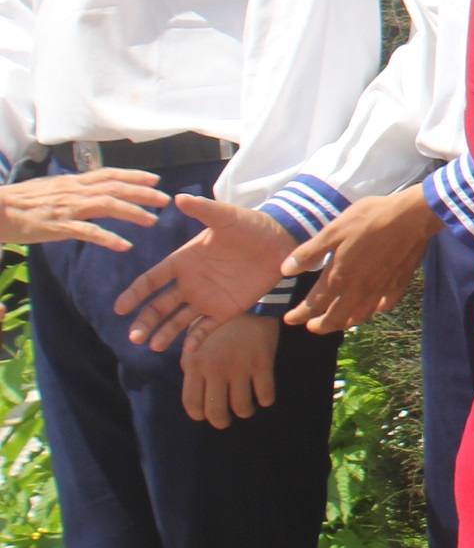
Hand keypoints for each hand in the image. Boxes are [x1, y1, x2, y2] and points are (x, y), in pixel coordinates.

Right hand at [0, 168, 167, 250]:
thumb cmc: (21, 201)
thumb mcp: (51, 188)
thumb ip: (73, 189)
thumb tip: (90, 188)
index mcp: (73, 182)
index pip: (110, 174)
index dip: (134, 175)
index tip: (156, 178)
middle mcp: (75, 191)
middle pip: (116, 187)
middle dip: (143, 193)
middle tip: (165, 200)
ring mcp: (68, 208)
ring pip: (108, 205)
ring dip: (133, 212)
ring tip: (152, 221)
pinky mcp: (59, 226)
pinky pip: (88, 232)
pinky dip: (108, 238)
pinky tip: (124, 245)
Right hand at [115, 196, 295, 351]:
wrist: (280, 242)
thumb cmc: (251, 226)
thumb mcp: (226, 217)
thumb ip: (203, 210)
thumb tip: (178, 197)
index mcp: (184, 261)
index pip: (151, 280)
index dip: (135, 293)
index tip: (119, 308)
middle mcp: (189, 282)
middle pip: (159, 305)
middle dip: (145, 320)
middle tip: (134, 337)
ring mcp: (206, 298)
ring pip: (177, 320)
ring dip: (164, 333)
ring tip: (153, 345)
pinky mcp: (224, 310)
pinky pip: (205, 328)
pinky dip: (195, 339)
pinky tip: (187, 349)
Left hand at [180, 314, 277, 427]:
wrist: (249, 301)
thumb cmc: (219, 322)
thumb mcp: (196, 341)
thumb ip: (191, 365)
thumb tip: (194, 391)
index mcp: (195, 364)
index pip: (192, 404)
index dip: (200, 415)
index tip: (207, 413)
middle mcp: (215, 369)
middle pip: (216, 412)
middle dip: (221, 421)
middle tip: (226, 419)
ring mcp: (240, 367)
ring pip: (242, 407)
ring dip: (244, 411)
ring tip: (246, 407)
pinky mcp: (263, 362)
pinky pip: (266, 395)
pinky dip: (266, 400)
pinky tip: (264, 395)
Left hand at [279, 186, 440, 334]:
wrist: (412, 217)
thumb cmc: (369, 219)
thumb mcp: (333, 230)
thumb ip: (309, 252)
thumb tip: (285, 270)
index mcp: (339, 277)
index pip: (314, 304)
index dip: (300, 315)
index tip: (290, 320)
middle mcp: (358, 290)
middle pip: (336, 318)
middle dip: (321, 326)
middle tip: (311, 326)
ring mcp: (380, 289)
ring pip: (360, 316)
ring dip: (346, 322)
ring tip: (339, 322)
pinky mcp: (398, 284)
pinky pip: (384, 305)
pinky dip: (375, 310)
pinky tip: (374, 307)